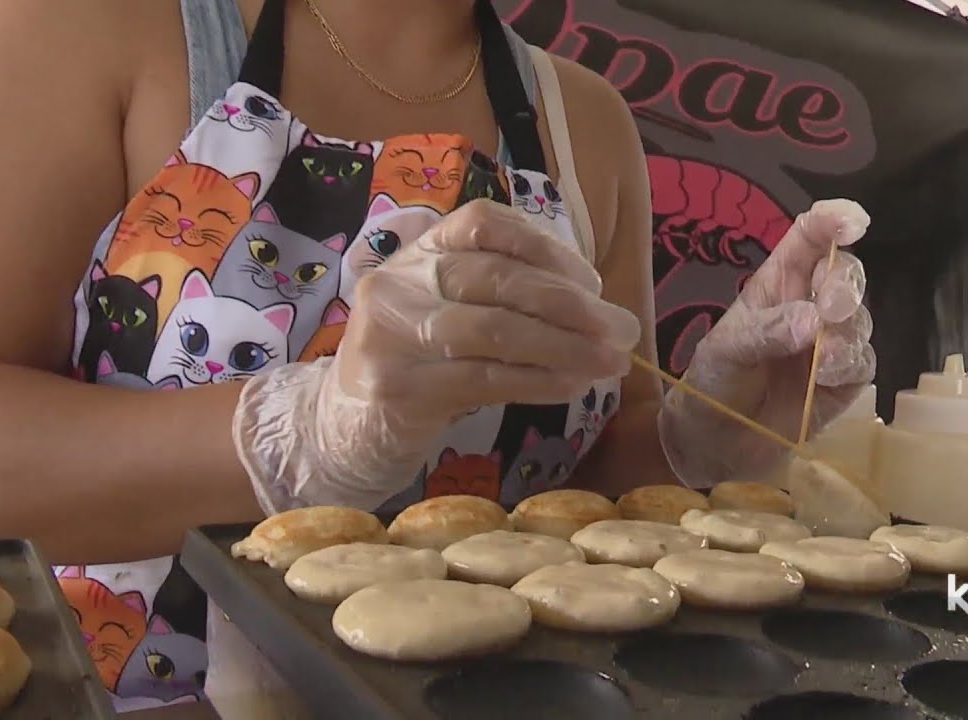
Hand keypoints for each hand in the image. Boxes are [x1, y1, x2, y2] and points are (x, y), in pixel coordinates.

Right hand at [233, 200, 640, 512]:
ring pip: (494, 330)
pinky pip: (484, 379)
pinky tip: (572, 386)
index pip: (483, 224)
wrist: (346, 427)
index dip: (544, 247)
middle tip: (622, 330)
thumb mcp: (455, 314)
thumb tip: (605, 314)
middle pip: (496, 279)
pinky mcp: (399, 388)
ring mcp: (392, 334)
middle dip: (570, 305)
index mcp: (419, 252)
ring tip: (610, 362)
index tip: (592, 283)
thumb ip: (513, 300)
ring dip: (564, 346)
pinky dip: (537, 381)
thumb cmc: (421, 363)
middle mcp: (400, 282)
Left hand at [659, 199, 875, 486]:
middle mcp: (810, 305)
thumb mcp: (725, 351)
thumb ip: (765, 332)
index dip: (834, 220)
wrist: (715, 445)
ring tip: (819, 360)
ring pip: (860, 319)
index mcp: (778, 283)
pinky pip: (863, 362)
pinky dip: (849, 365)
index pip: (811, 236)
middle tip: (830, 309)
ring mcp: (831, 343)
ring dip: (846, 334)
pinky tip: (825, 377)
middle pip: (846, 274)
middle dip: (845, 285)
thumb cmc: (713, 383)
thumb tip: (814, 321)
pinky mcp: (845, 381)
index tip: (852, 223)